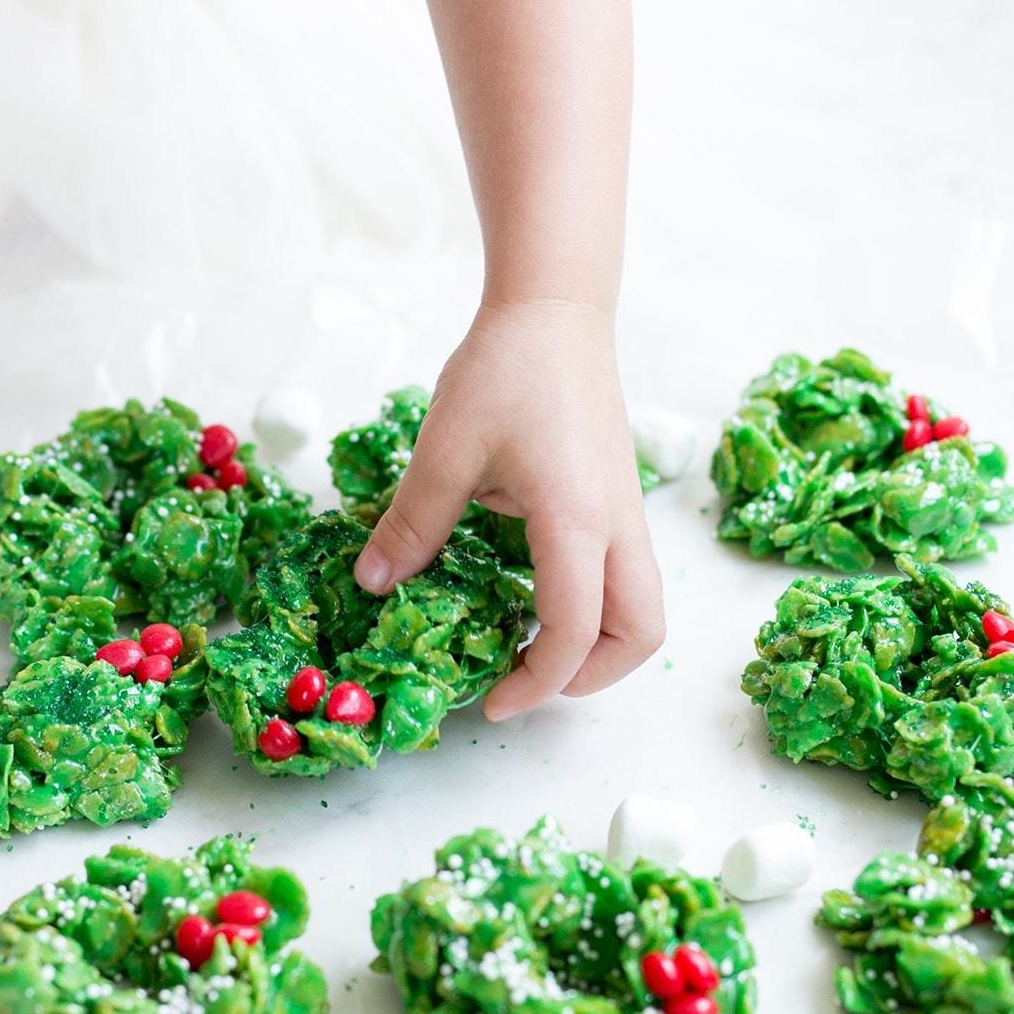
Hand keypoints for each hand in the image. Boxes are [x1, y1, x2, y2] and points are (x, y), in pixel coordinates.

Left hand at [353, 298, 664, 719]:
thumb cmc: (505, 369)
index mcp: (576, 521)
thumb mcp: (444, 450)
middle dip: (590, 676)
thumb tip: (373, 586)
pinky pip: (621, 576)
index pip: (574, 632)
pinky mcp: (616, 503)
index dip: (536, 683)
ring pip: (640, 607)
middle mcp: (616, 526)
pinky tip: (527, 590)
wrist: (555, 309)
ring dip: (596, 643)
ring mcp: (624, 515)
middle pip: (640, 633)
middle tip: (524, 679)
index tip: (491, 704)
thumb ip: (411, 525)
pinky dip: (589, 605)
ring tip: (529, 645)